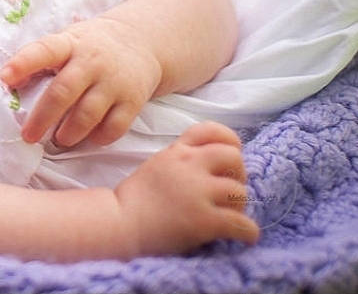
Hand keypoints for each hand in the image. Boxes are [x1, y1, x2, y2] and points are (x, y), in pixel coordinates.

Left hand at [0, 15, 161, 146]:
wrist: (140, 41)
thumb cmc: (90, 46)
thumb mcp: (66, 41)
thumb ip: (42, 60)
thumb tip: (9, 84)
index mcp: (70, 44)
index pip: (44, 50)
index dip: (23, 63)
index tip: (4, 77)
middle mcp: (92, 62)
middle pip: (63, 91)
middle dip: (42, 117)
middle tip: (28, 136)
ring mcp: (114, 82)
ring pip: (88, 114)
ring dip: (69, 133)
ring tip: (58, 140)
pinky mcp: (133, 100)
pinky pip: (114, 127)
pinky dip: (98, 138)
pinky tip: (87, 139)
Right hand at [114, 121, 259, 256]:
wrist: (119, 224)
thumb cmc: (134, 200)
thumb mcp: (156, 165)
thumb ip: (180, 158)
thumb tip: (211, 165)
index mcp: (176, 152)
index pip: (211, 130)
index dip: (228, 140)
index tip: (230, 157)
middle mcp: (189, 166)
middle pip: (234, 157)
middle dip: (238, 175)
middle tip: (228, 192)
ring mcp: (198, 192)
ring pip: (240, 192)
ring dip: (239, 207)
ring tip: (231, 217)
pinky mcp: (205, 220)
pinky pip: (242, 224)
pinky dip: (248, 232)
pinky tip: (244, 237)